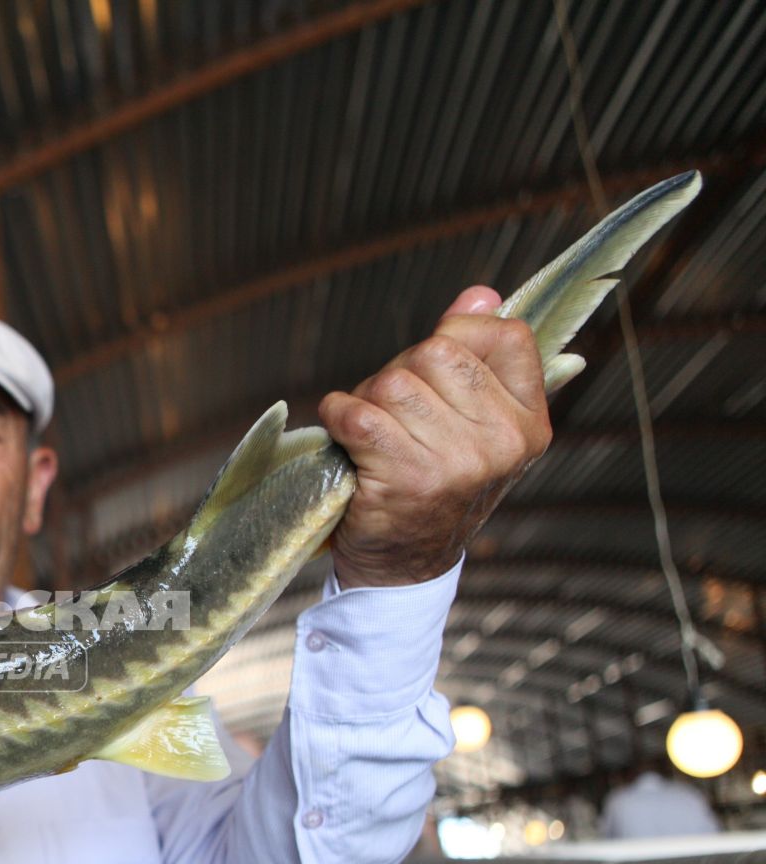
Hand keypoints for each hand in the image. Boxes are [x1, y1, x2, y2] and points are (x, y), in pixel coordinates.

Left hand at [318, 287, 551, 588]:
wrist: (405, 566)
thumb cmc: (433, 485)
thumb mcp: (471, 425)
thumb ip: (478, 357)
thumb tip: (481, 293)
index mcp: (528, 423)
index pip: (505, 336)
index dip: (459, 334)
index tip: (434, 367)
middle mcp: (501, 442)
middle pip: (436, 352)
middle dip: (401, 373)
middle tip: (393, 414)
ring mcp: (457, 462)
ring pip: (393, 382)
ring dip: (367, 399)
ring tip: (373, 434)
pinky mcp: (407, 477)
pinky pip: (359, 413)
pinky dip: (338, 416)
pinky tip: (345, 438)